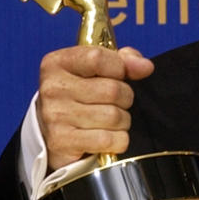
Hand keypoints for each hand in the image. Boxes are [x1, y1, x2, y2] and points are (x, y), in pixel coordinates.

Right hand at [37, 45, 153, 170]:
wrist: (53, 134)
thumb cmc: (80, 98)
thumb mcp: (97, 71)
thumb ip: (123, 61)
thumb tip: (145, 66)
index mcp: (57, 63)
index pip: (98, 57)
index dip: (119, 68)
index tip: (118, 76)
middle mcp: (52, 88)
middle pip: (113, 90)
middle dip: (124, 98)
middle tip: (114, 103)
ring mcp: (55, 115)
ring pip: (114, 116)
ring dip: (122, 121)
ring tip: (108, 121)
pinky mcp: (62, 142)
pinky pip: (109, 140)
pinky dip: (117, 141)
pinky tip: (105, 137)